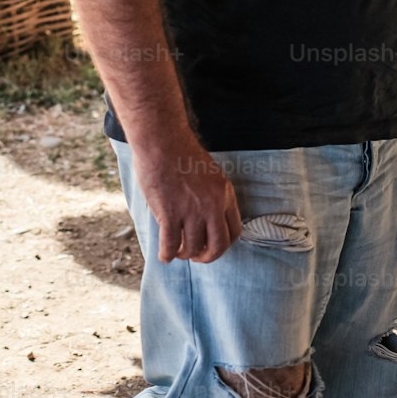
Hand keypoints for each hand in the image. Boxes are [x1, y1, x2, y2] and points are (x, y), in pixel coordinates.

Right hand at [133, 139, 242, 263]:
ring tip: (177, 251)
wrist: (162, 141)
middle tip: (197, 257)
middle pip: (218, 246)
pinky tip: (164, 256)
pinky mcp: (170, 213)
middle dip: (207, 257)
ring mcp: (191, 211)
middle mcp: (212, 205)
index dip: (223, 244)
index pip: (234, 231)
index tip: (213, 246)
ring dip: (184, 254)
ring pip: (192, 247)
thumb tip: (208, 217)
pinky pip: (170, 244)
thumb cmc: (181, 152)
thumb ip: (212, 195)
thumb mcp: (209, 173)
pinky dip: (167, 254)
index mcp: (224, 194)